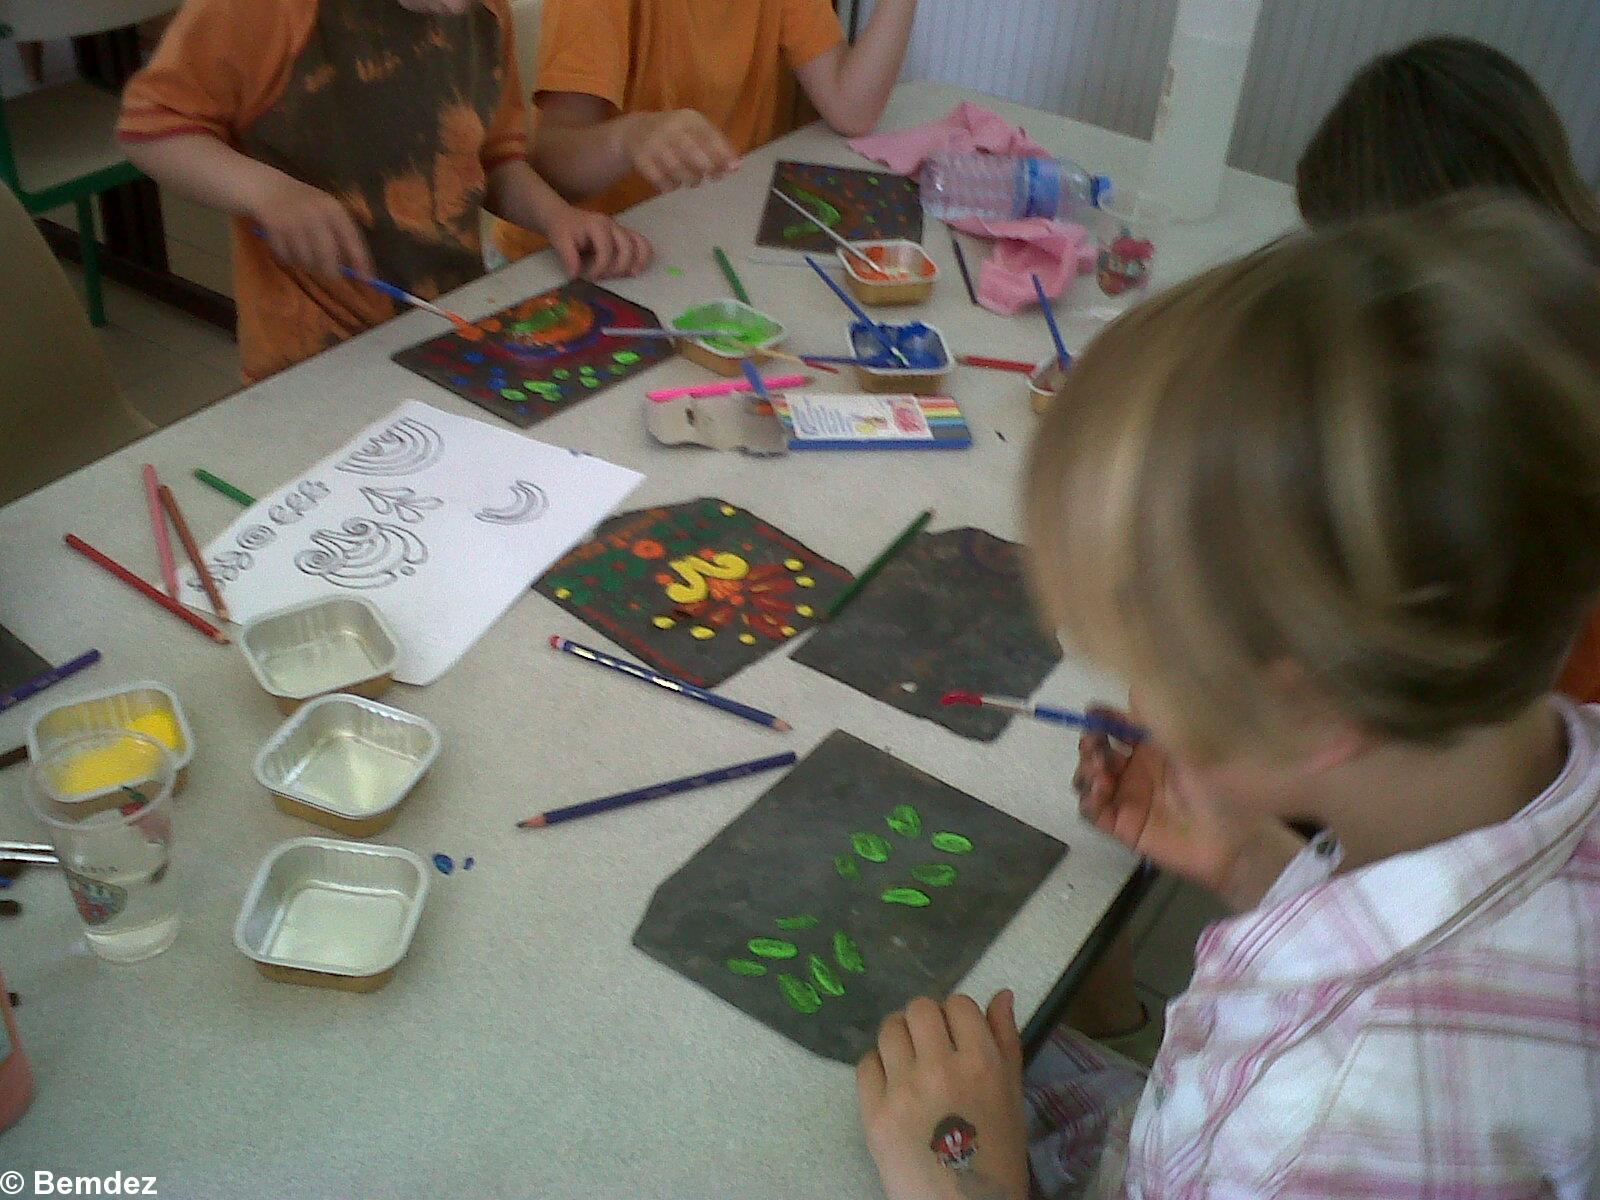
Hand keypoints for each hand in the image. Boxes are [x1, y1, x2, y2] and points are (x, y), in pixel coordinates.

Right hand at [247, 172, 372, 278]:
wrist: (264, 187)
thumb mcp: (324, 210)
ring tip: (303, 254)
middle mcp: (316, 213)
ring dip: (306, 264)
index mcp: (333, 209)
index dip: (361, 261)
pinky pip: (287, 256)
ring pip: (306, 259)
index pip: (352, 239)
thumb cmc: (301, 204)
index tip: (368, 280)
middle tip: (329, 275)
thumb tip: (355, 268)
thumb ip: (339, 235)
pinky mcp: (275, 226)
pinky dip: (287, 258)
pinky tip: (286, 247)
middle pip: (328, 256)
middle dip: (329, 270)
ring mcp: (294, 219)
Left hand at [540, 206, 652, 279]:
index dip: (600, 267)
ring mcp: (621, 230)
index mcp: (597, 225)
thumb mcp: (560, 241)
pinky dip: (643, 257)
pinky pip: (642, 244)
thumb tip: (576, 276)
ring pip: (641, 243)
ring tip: (632, 275)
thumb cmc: (563, 229)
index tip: (589, 277)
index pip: (606, 249)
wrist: (564, 217)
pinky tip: (635, 270)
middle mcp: (613, 226)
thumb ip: (568, 258)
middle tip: (605, 277)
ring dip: (639, 261)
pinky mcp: (625, 236)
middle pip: (627, 247)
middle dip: (618, 267)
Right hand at [616, 109, 740, 192]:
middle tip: (712, 176)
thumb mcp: (694, 132)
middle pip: (694, 154)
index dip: (723, 154)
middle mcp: (670, 127)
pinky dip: (671, 186)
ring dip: (690, 179)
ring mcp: (653, 143)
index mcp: (688, 118)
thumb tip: (737, 166)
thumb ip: (716, 146)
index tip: (733, 169)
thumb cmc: (674, 135)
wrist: (633, 132)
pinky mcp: (640, 159)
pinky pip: (660, 179)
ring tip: (694, 181)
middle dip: (707, 169)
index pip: (709, 136)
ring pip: (677, 169)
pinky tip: (674, 184)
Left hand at [858, 994, 1029, 1199]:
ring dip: (899, 1039)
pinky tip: (892, 1086)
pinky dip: (878, 1068)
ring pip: (889, 1030)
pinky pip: (866, 1064)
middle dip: (925, 1022)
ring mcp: (903, 1090)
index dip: (957, 1016)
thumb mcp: (1012, 1096)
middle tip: (930, 1047)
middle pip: (919, 1009)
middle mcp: (940, 1068)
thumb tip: (1000, 994)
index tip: (956, 1036)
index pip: (958, 1004)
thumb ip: (1006, 1040)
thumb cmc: (997, 1154)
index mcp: (981, 1063)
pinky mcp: (874, 1113)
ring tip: (908, 1063)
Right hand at [1074, 708, 1248, 893]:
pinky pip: (1091, 811)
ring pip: (1087, 779)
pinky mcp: (1122, 825)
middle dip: (1089, 745)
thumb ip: (1159, 721)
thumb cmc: (1217, 788)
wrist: (1231, 838)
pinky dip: (1088, 800)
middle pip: (1095, 752)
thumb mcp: (1190, 746)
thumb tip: (1135, 688)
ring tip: (1102, 773)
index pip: (1114, 728)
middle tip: (1095, 746)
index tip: (1094, 714)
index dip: (1101, 720)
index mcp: (1151, 748)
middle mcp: (1135, 771)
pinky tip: (1100, 792)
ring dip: (1086, 771)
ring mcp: (1126, 798)